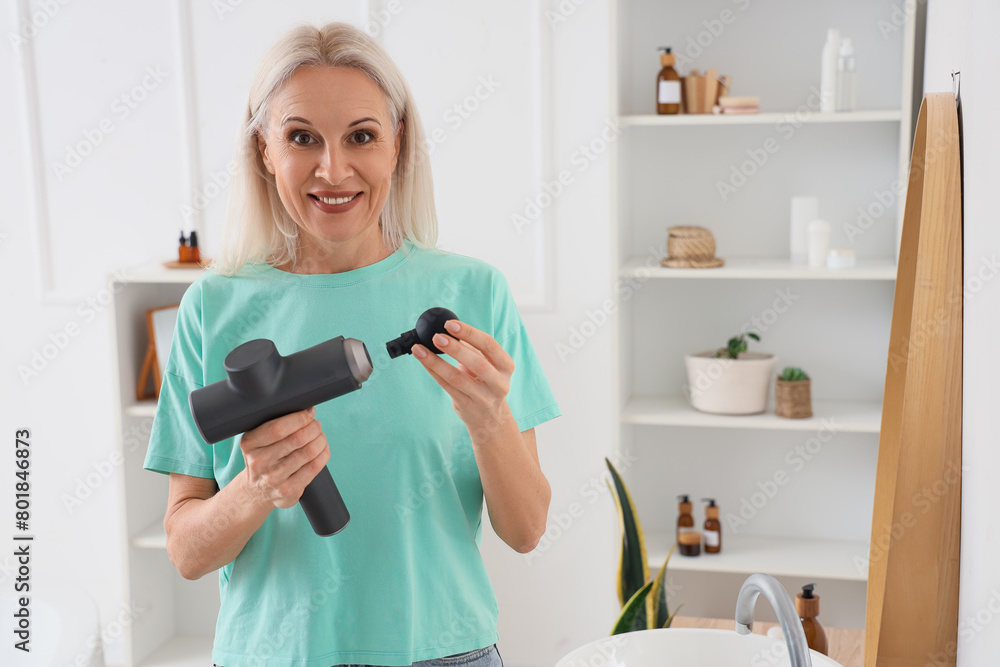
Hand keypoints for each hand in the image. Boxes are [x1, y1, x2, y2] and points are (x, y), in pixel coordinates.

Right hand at [239, 407, 329, 508]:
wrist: (256, 490)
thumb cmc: (263, 456)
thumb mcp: (258, 438)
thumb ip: (275, 423)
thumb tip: (306, 409)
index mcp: (250, 443)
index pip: (278, 428)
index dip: (299, 418)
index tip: (309, 413)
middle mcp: (259, 462)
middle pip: (297, 439)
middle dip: (313, 427)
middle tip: (316, 425)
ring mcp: (274, 479)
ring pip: (308, 452)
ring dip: (320, 440)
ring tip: (320, 436)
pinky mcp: (289, 490)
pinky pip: (314, 467)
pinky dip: (323, 454)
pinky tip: (322, 449)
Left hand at [412, 319, 515, 438]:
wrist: (491, 419)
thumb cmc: (486, 384)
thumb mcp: (488, 366)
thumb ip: (473, 349)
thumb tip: (449, 330)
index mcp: (506, 367)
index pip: (489, 345)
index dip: (470, 333)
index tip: (450, 324)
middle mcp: (499, 384)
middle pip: (477, 363)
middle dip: (455, 348)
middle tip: (436, 337)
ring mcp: (483, 398)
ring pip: (457, 378)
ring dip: (436, 362)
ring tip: (420, 349)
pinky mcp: (467, 407)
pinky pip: (447, 386)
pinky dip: (433, 371)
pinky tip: (423, 360)